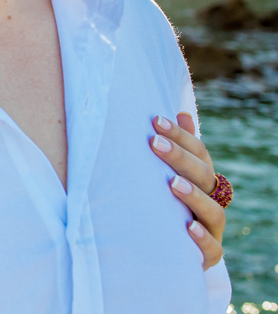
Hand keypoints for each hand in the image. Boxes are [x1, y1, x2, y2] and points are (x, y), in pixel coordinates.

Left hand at [151, 112, 225, 269]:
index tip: (156, 121)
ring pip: (214, 212)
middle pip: (204, 176)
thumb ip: (176, 149)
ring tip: (173, 184)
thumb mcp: (166, 174)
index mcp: (203, 179)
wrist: (162, 248)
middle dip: (180, 158)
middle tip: (155, 143)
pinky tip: (187, 227)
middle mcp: (211, 200)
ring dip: (194, 196)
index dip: (180, 136)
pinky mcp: (208, 255)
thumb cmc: (162, 202)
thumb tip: (182, 113)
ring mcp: (212, 229)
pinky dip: (202, 238)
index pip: (199, 153)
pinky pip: (211, 249)